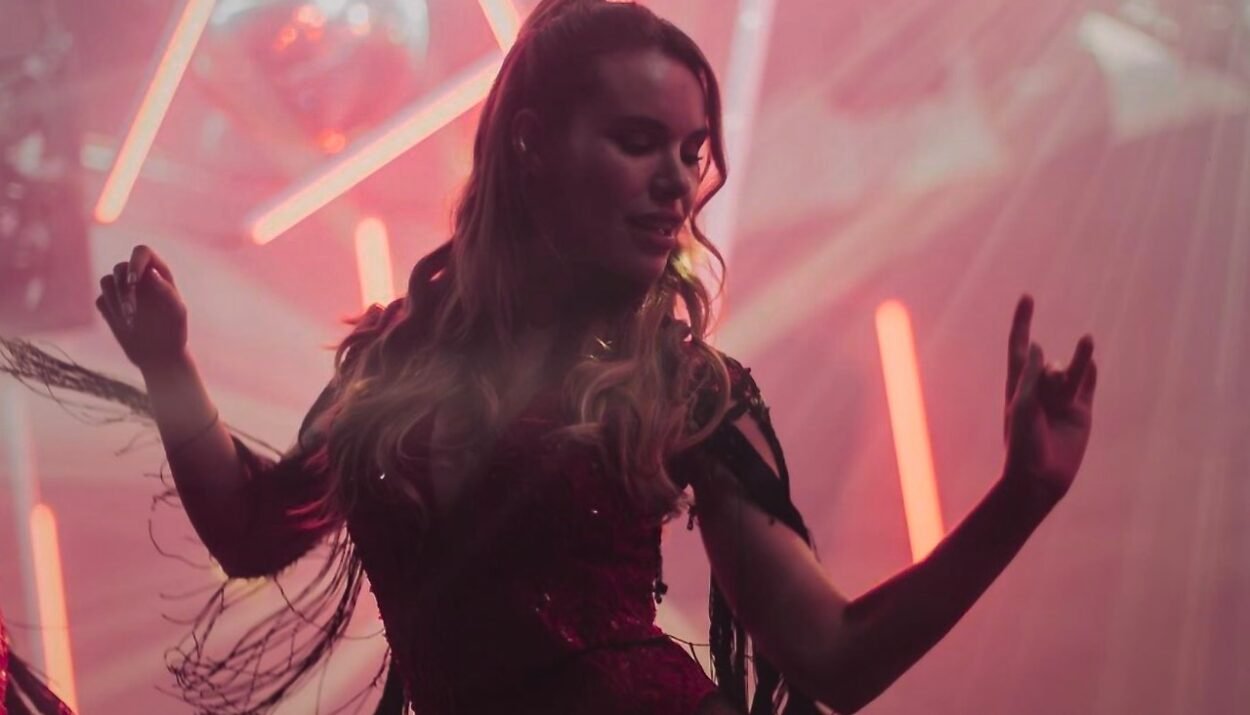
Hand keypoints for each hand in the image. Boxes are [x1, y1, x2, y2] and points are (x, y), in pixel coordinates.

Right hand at [96, 245, 188, 373]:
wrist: (160, 356)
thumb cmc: (175, 332)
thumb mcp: (177, 312)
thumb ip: (166, 291)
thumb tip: (151, 273)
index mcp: (158, 274)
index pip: (141, 252)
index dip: (135, 262)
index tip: (133, 282)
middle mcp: (139, 279)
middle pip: (120, 267)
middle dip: (123, 289)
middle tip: (132, 312)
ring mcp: (123, 292)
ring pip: (106, 280)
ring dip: (115, 300)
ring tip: (131, 320)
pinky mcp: (110, 306)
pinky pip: (100, 299)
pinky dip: (108, 310)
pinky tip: (123, 324)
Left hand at [1002, 295, 1097, 502]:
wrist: (1040, 479)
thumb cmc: (1023, 444)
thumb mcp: (1022, 407)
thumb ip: (1030, 377)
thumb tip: (1039, 346)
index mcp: (1017, 386)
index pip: (1020, 347)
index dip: (1022, 322)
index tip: (1027, 296)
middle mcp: (1038, 390)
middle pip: (1049, 363)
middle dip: (1053, 370)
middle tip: (1052, 387)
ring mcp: (1060, 401)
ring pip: (1072, 370)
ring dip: (1079, 357)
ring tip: (1087, 340)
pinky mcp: (1081, 413)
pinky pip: (1087, 386)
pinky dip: (1090, 372)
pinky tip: (1091, 359)